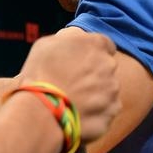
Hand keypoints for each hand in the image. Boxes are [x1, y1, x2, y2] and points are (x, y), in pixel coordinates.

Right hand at [17, 28, 119, 142]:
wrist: (41, 111)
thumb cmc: (40, 75)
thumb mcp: (46, 45)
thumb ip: (67, 39)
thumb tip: (72, 40)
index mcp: (95, 44)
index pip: (105, 44)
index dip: (92, 53)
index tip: (82, 62)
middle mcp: (109, 65)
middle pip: (106, 68)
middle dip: (94, 74)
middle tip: (74, 83)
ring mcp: (112, 90)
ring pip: (108, 90)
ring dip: (95, 93)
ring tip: (73, 101)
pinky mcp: (111, 112)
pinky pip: (106, 110)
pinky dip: (96, 112)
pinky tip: (78, 113)